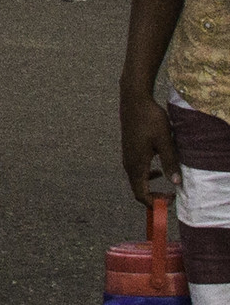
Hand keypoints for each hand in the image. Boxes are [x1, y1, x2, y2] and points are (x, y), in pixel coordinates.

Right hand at [120, 89, 181, 204]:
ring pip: (137, 181)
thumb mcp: (165, 141)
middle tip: (172, 197)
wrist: (134, 101)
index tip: (171, 200)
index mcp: (136, 164)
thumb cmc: (150, 119)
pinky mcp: (129, 151)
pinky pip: (136, 171)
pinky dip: (147, 177)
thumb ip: (170, 162)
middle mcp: (129, 163)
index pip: (141, 193)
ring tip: (168, 187)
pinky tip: (159, 171)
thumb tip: (176, 183)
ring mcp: (127, 156)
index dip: (154, 203)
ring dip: (151, 188)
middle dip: (154, 198)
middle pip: (138, 189)